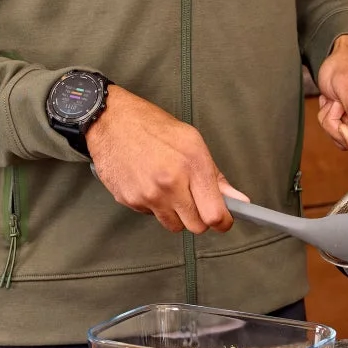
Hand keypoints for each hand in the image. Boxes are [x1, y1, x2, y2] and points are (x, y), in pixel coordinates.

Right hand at [85, 86, 240, 234]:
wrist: (109, 120)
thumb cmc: (151, 125)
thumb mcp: (191, 141)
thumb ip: (215, 175)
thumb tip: (237, 200)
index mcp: (192, 164)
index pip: (215, 214)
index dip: (223, 221)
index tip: (223, 220)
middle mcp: (171, 182)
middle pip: (196, 226)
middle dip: (199, 217)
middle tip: (193, 199)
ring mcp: (148, 194)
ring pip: (174, 225)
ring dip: (175, 213)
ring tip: (168, 188)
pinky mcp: (130, 200)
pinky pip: (151, 215)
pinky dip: (153, 205)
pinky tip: (148, 183)